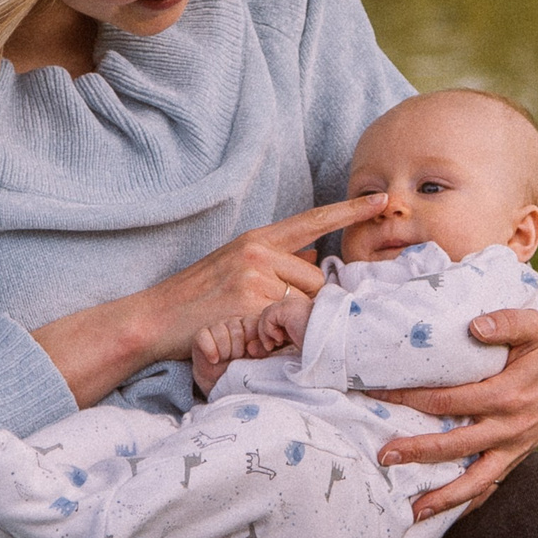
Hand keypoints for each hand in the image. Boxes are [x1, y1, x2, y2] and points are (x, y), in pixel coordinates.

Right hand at [38, 194, 387, 409]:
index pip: (313, 221)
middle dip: (309, 303)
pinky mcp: (251, 304)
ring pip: (308, 304)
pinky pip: (289, 324)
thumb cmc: (197, 299)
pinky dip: (278, 337)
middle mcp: (260, 252)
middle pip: (319, 280)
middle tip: (273, 319)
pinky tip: (251, 337)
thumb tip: (311, 261)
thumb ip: (275, 261)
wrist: (153, 319)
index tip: (384, 200)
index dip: (351, 211)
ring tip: (257, 328)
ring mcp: (256, 277)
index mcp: (258, 238)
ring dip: (294, 322)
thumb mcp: (236, 266)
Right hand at [191, 308, 293, 391]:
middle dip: (237, 349)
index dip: (253, 340)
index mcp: (249, 327)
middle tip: (237, 359)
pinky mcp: (201, 336)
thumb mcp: (256, 361)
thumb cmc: (242, 370)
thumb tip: (254, 345)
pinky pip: (205, 336)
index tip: (252, 355)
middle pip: (236, 328)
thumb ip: (261, 350)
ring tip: (225, 360)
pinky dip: (211, 350)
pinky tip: (215, 360)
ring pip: (220, 332)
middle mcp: (233, 324)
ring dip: (225, 351)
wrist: (221, 383)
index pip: (253, 323)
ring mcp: (216, 328)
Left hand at [367, 311, 537, 518]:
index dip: (411, 399)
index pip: (447, 400)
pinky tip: (444, 513)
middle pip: (453, 445)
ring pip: (475, 480)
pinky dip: (468, 501)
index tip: (380, 396)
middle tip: (384, 456)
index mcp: (506, 394)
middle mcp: (508, 427)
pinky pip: (491, 485)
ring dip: (443, 497)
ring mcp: (513, 447)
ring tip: (413, 510)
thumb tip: (474, 327)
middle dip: (416, 452)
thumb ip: (506, 322)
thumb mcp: (535, 325)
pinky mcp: (516, 457)